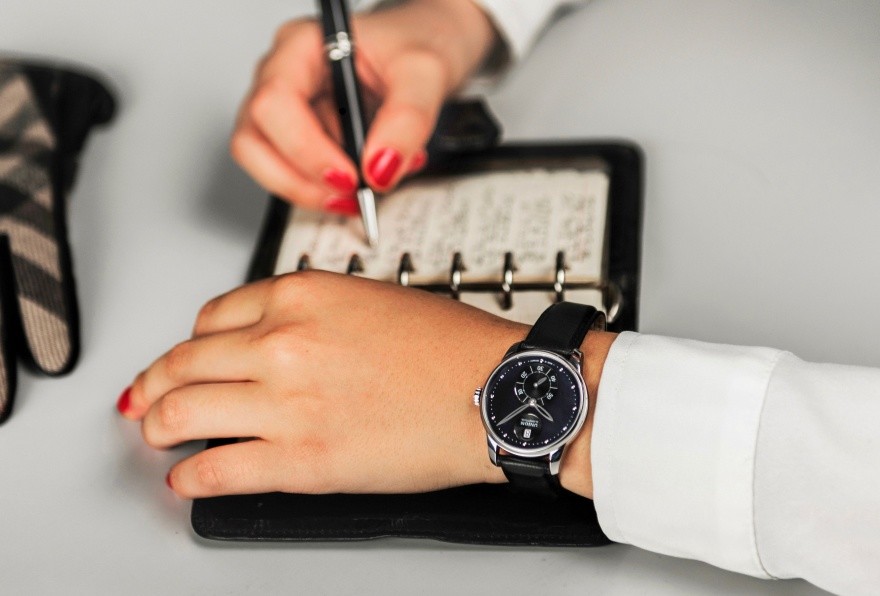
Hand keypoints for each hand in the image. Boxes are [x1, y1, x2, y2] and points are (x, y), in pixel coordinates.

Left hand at [117, 272, 614, 498]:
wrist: (495, 392)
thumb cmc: (452, 348)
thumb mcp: (373, 299)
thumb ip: (314, 312)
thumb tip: (276, 336)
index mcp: (301, 295)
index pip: (212, 316)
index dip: (193, 342)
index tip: (190, 354)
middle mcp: (282, 342)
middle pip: (184, 361)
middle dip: (158, 382)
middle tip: (150, 395)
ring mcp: (284, 402)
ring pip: (182, 412)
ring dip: (159, 425)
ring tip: (157, 434)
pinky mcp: (298, 459)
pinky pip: (215, 469)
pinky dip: (189, 477)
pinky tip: (187, 478)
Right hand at [231, 0, 495, 214]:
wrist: (431, 45)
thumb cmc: (420, 40)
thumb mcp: (425, 73)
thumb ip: (407, 120)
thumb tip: (380, 169)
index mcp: (301, 46)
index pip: (274, 103)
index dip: (305, 149)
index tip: (349, 176)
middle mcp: (283, 75)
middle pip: (254, 141)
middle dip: (300, 181)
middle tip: (351, 196)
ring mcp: (288, 108)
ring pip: (268, 164)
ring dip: (314, 190)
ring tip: (367, 188)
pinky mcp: (302, 135)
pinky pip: (299, 173)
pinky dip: (331, 188)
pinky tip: (370, 175)